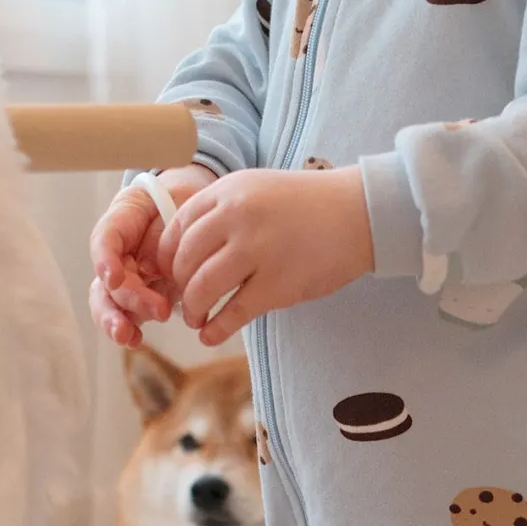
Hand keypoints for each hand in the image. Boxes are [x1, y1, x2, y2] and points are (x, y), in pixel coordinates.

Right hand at [87, 165, 214, 345]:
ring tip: (129, 336)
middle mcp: (119, 253)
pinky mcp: (140, 296)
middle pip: (109, 279)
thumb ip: (164, 230)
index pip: (106, 239)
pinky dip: (128, 329)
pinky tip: (133, 340)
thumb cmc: (181, 202)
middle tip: (156, 310)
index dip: (106, 259)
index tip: (114, 277)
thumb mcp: (177, 202)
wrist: (192, 210)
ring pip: (109, 302)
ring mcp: (126, 278)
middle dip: (125, 299)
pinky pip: (127, 314)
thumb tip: (154, 267)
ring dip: (116, 320)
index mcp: (122, 224)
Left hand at [157, 166, 374, 347]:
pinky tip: (211, 335)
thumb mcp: (259, 190)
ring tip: (196, 319)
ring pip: (202, 287)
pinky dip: (216, 328)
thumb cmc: (310, 206)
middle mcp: (237, 216)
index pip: (178, 226)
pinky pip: (234, 312)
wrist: (359, 213)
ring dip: (193, 309)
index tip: (170, 273)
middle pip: (184, 259)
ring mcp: (257, 250)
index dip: (166, 256)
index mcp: (229, 191)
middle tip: (185, 301)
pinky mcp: (278, 284)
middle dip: (178, 286)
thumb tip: (187, 251)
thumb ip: (224, 211)